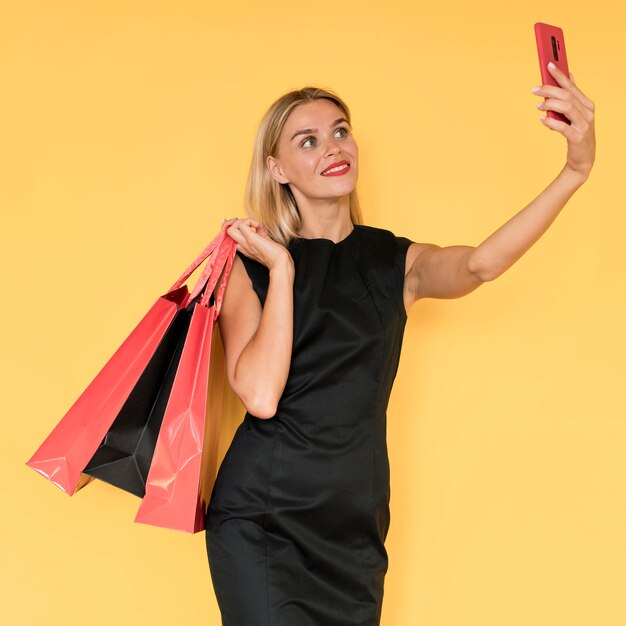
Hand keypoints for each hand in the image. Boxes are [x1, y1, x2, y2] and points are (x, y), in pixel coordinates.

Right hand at [222, 216, 291, 271]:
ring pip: (230, 229)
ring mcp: (245, 243)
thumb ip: (259, 232)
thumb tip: (257, 225)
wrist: (281, 262)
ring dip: (240, 222)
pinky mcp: (251, 240)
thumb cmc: (275, 253)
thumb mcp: (264, 239)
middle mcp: (242, 246)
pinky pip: (242, 225)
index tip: (235, 220)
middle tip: (241, 220)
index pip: (228, 236)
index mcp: (244, 247)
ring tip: (252, 224)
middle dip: (230, 222)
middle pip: (225, 232)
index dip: (229, 226)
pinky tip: (257, 226)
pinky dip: (249, 221)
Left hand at [532, 63, 595, 179]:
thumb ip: (571, 96)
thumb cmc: (576, 134)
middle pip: (567, 95)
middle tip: (535, 89)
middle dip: (550, 90)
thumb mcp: (575, 114)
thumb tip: (568, 75)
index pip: (571, 86)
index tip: (548, 65)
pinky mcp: (577, 137)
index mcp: (586, 104)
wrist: (582, 159)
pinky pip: (563, 127)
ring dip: (550, 104)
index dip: (560, 75)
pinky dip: (551, 122)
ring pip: (566, 108)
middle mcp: (587, 112)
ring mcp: (584, 124)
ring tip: (537, 106)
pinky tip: (542, 120)